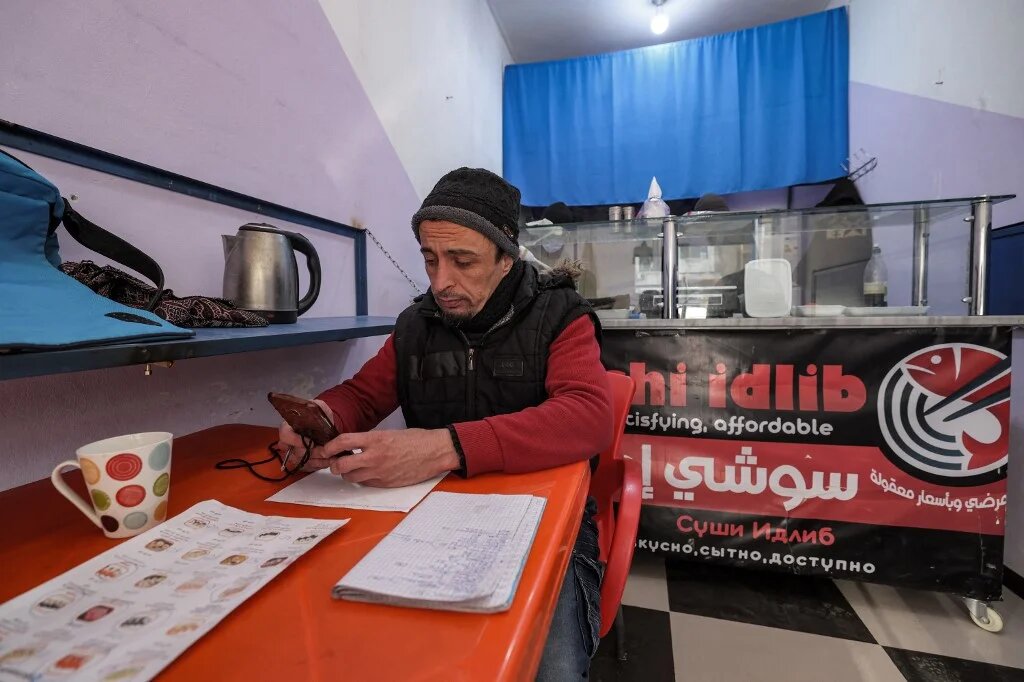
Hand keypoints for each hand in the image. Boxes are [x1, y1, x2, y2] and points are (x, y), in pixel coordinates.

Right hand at [277, 399, 333, 469]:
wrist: (328, 428)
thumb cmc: (321, 417)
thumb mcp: (319, 407)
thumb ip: (315, 405)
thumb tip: (311, 407)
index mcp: (288, 427)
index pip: (284, 435)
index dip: (295, 440)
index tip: (311, 441)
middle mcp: (288, 443)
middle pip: (294, 452)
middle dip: (311, 452)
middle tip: (324, 449)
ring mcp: (294, 454)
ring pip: (302, 462)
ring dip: (317, 459)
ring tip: (329, 455)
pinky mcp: (303, 463)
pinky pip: (308, 468)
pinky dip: (319, 465)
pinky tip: (328, 460)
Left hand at [314, 428, 459, 487]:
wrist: (435, 452)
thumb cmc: (415, 440)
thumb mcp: (389, 433)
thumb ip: (370, 440)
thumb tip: (352, 445)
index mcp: (375, 439)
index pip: (343, 442)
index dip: (329, 447)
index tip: (325, 449)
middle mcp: (374, 456)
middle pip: (341, 465)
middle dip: (334, 465)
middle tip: (336, 462)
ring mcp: (379, 472)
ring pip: (350, 478)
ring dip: (347, 474)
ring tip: (353, 468)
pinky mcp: (385, 483)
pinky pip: (365, 484)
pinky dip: (362, 479)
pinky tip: (369, 473)